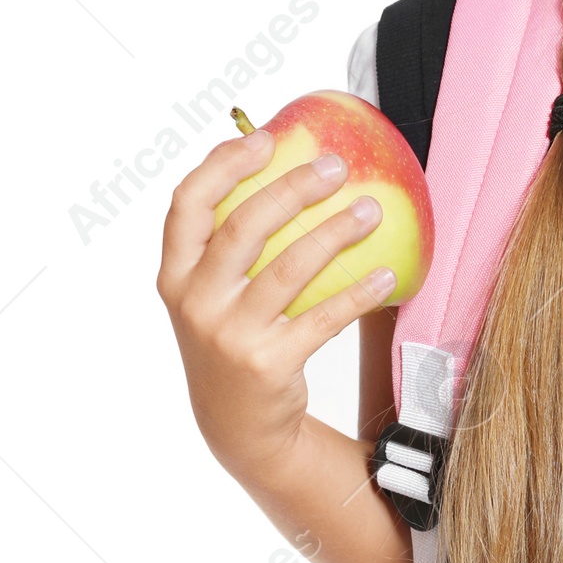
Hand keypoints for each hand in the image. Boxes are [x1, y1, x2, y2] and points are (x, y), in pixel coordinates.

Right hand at [156, 128, 393, 484]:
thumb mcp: (209, 295)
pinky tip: (386, 274)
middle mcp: (195, 302)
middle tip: (335, 166)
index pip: (186, 205)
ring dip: (335, 232)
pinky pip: (323, 317)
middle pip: (243, 227)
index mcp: (175, 275)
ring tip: (370, 209)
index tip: (265, 138)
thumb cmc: (231, 338)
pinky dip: (358, 292)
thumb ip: (225, 246)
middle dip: (292, 188)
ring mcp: (229, 335)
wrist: (236, 424)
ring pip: (289, 267)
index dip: (223, 165)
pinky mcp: (268, 363)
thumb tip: (281, 169)